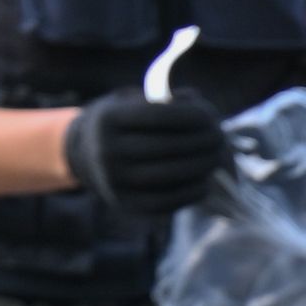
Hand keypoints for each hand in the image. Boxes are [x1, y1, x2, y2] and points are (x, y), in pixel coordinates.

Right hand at [63, 91, 229, 217]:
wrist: (84, 155)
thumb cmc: (120, 122)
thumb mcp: (131, 101)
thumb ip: (163, 100)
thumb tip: (198, 103)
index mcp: (109, 120)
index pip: (159, 116)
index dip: (191, 115)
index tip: (211, 115)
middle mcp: (108, 151)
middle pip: (167, 147)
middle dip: (201, 142)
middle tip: (221, 138)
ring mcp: (115, 181)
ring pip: (169, 175)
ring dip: (200, 167)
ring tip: (216, 158)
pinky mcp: (124, 204)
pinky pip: (164, 202)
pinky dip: (190, 193)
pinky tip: (205, 183)